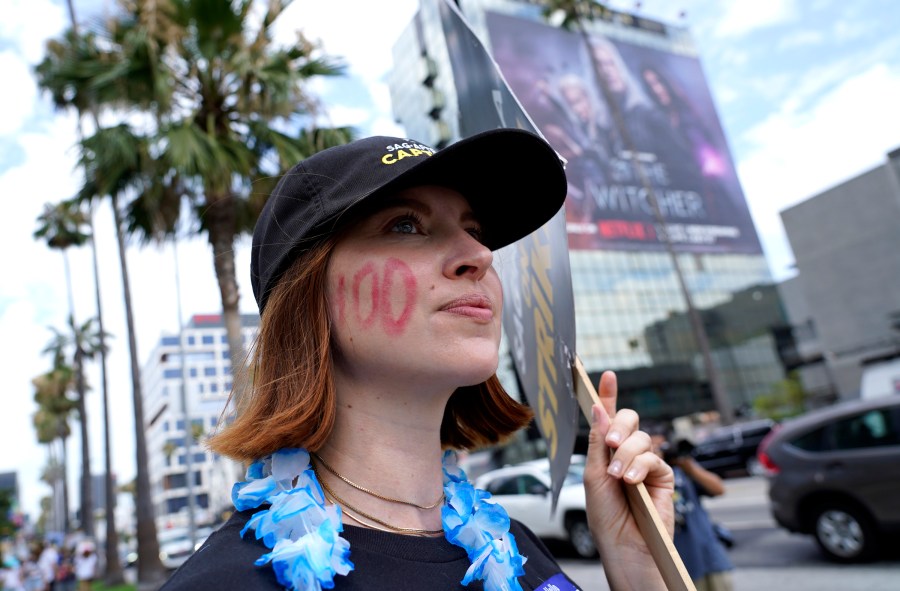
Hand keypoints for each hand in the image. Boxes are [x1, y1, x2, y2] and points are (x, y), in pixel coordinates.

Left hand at [582, 371, 674, 587]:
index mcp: (605, 451)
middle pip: (628, 419)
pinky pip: (654, 458)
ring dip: (626, 455)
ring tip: (618, 477)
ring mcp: (645, 463)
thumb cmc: (605, 515)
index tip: (607, 375)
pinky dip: (640, 467)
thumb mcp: (593, 475)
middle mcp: (626, 453)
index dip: (607, 396)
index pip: (607, 418)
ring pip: (640, 438)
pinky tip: (631, 482)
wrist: (624, 544)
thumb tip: (597, 409)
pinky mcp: (663, 476)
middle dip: (619, 426)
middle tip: (611, 443)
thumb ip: (598, 442)